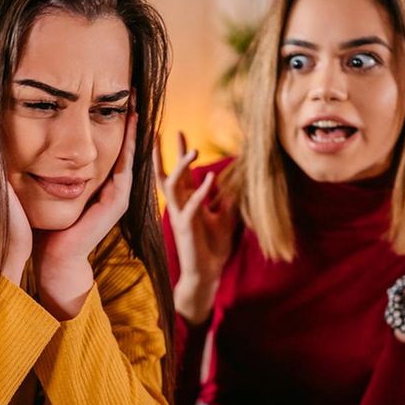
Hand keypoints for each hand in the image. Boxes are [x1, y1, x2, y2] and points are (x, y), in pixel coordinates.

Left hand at [31, 112, 137, 317]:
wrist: (53, 258)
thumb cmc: (43, 224)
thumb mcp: (42, 185)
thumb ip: (40, 165)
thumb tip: (13, 135)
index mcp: (94, 182)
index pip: (103, 144)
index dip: (104, 119)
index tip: (102, 92)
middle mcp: (110, 186)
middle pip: (121, 144)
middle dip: (125, 116)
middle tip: (128, 87)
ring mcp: (117, 194)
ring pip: (128, 152)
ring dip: (132, 126)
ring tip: (133, 100)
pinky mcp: (118, 202)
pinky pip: (126, 166)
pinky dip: (129, 145)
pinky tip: (130, 124)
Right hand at [157, 131, 236, 324]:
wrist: (207, 273)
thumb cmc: (213, 248)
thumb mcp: (227, 218)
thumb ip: (229, 200)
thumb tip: (239, 181)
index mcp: (188, 202)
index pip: (182, 173)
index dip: (180, 153)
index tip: (179, 132)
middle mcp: (181, 206)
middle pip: (168, 173)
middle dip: (165, 153)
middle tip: (165, 130)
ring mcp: (181, 216)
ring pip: (173, 185)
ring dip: (183, 166)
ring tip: (194, 149)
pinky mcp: (185, 227)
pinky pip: (191, 206)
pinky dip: (200, 191)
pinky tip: (209, 177)